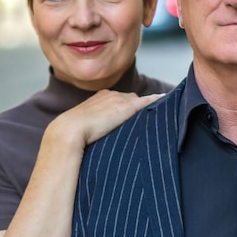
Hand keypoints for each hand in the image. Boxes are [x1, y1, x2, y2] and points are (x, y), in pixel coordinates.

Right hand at [46, 90, 163, 150]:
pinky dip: (158, 102)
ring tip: (157, 117)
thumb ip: (93, 129)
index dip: (124, 110)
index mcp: (98, 98)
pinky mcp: (128, 107)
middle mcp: (110, 94)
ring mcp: (119, 99)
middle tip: (145, 121)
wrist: (68, 132)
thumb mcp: (82, 129)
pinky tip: (168, 102)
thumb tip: (94, 141)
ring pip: (140, 102)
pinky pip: (149, 102)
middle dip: (137, 108)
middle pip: (130, 99)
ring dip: (147, 109)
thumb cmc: (70, 137)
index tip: (128, 119)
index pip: (117, 100)